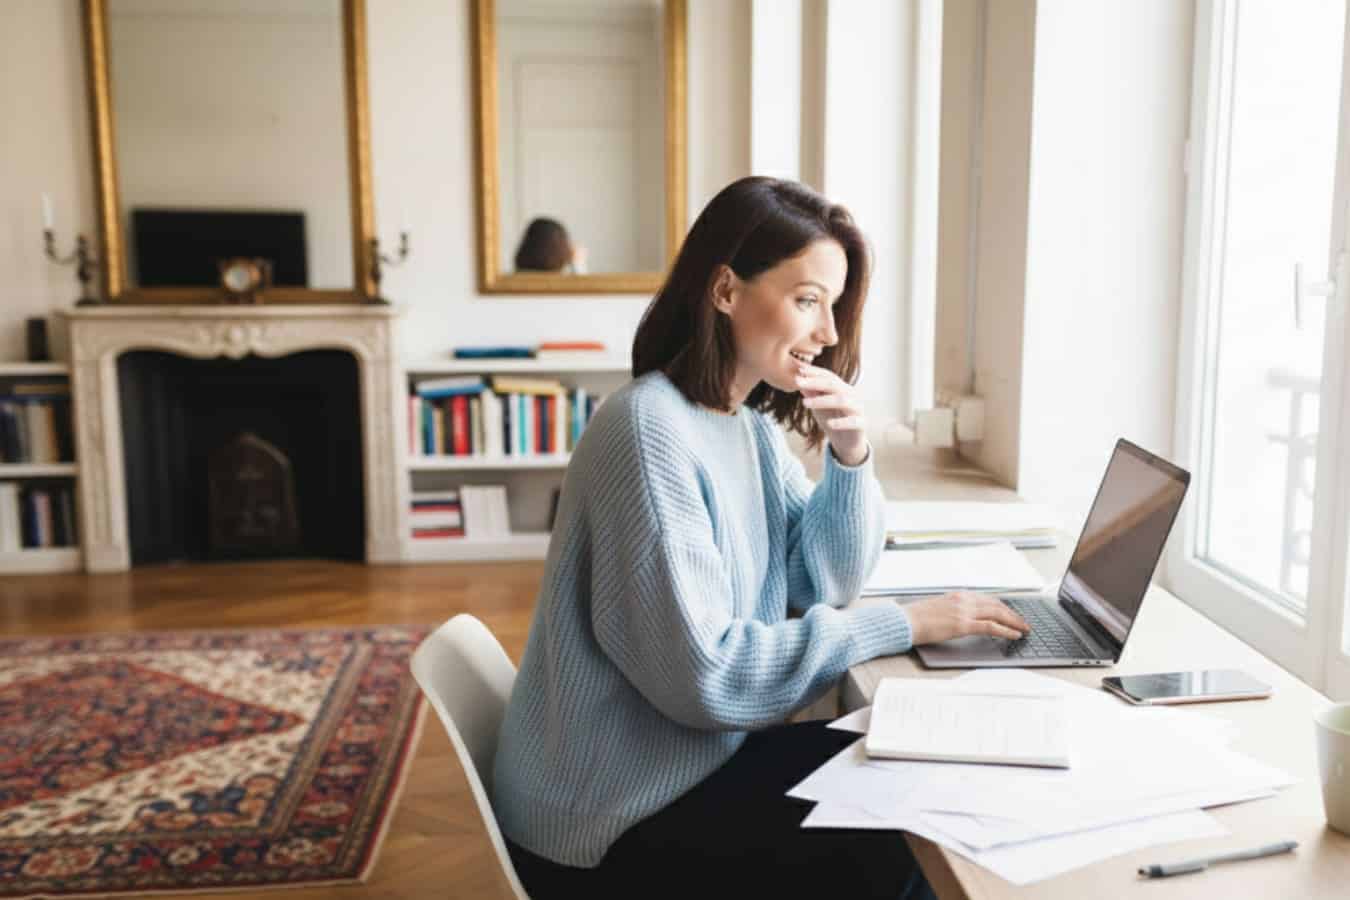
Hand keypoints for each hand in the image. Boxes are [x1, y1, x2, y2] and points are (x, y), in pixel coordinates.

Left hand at [795, 362, 867, 464]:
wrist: (847, 442)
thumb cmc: (832, 419)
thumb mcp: (819, 406)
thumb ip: (812, 394)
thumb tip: (798, 379)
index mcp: (841, 388)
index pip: (828, 376)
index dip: (814, 371)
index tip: (798, 368)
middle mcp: (851, 395)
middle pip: (833, 384)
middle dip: (814, 382)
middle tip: (797, 382)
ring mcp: (857, 409)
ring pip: (842, 401)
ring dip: (822, 401)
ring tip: (804, 403)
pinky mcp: (862, 424)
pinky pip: (853, 422)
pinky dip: (841, 422)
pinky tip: (830, 424)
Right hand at [904, 591, 1030, 644]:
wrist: (904, 621)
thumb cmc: (915, 618)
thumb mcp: (937, 609)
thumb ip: (952, 611)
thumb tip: (960, 619)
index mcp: (957, 596)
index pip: (987, 599)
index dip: (1003, 607)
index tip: (1011, 613)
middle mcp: (963, 600)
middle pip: (996, 605)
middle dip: (1013, 614)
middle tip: (1024, 623)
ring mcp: (964, 611)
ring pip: (998, 613)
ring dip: (1014, 621)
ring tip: (1025, 629)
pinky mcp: (962, 624)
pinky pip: (991, 626)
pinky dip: (1006, 630)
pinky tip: (1015, 635)